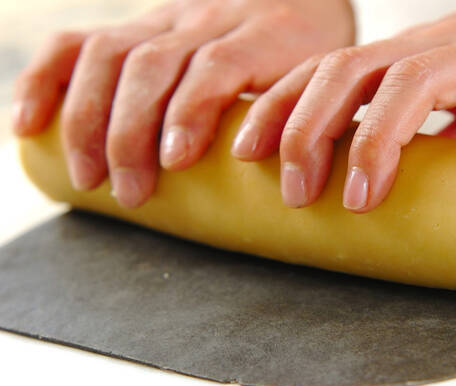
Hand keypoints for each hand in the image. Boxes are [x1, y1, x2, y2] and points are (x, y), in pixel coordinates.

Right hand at [13, 0, 354, 207]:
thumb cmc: (313, 50)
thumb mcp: (321, 79)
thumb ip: (303, 116)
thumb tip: (295, 183)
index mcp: (266, 33)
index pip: (218, 65)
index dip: (191, 111)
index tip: (174, 161)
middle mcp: (209, 18)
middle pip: (154, 64)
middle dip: (130, 132)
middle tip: (131, 192)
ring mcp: (168, 17)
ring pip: (111, 52)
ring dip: (88, 118)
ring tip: (88, 177)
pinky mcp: (142, 24)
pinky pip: (81, 41)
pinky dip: (46, 79)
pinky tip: (29, 121)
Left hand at [233, 0, 455, 210]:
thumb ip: (430, 134)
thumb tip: (388, 181)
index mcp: (416, 54)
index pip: (328, 71)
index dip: (278, 107)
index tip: (243, 153)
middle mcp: (444, 43)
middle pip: (353, 71)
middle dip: (308, 128)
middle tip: (292, 191)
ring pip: (417, 78)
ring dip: (380, 142)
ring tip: (361, 199)